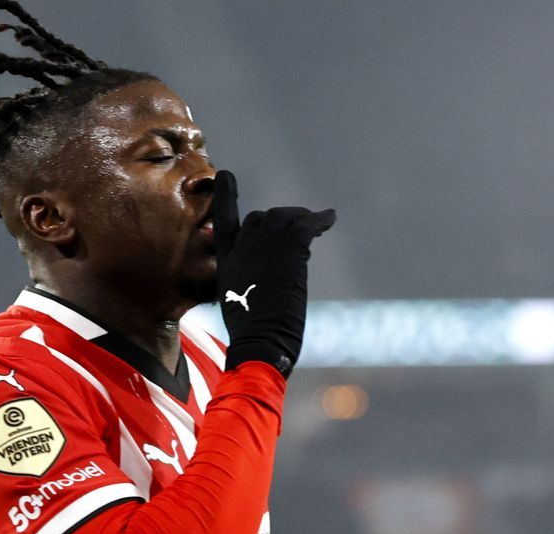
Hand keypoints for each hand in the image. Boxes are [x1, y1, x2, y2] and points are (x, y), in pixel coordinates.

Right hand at [211, 170, 334, 376]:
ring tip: (317, 223)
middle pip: (262, 217)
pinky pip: (308, 223)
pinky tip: (329, 218)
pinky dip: (321, 219)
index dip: (225, 196)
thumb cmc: (251, 332)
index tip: (225, 174)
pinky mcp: (290, 247)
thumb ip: (245, 279)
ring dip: (302, 219)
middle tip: (298, 231)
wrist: (261, 339)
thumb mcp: (238, 300)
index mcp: (226, 258)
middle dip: (279, 221)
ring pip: (286, 217)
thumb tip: (258, 278)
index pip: (224, 219)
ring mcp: (266, 242)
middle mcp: (244, 243)